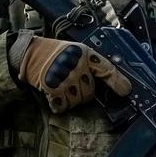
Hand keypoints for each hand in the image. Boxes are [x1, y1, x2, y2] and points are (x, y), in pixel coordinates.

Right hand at [14, 35, 133, 112]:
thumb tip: (114, 80)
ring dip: (72, 99)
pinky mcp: (52, 89)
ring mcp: (64, 78)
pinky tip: (56, 95)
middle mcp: (76, 66)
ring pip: (78, 101)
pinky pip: (63, 106)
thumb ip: (92, 64)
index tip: (126, 90)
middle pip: (91, 92)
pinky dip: (60, 104)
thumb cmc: (54, 52)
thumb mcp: (76, 50)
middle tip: (74, 84)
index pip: (106, 68)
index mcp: (84, 54)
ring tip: (63, 87)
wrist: (29, 54)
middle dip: (84, 92)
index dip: (118, 81)